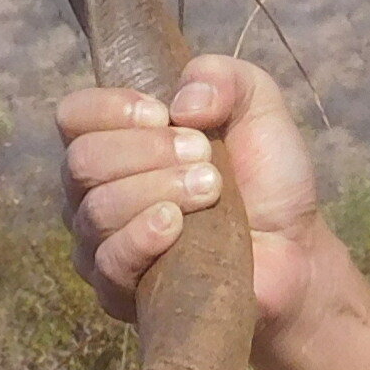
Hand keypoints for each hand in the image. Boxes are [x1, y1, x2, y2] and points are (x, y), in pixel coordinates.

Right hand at [56, 54, 326, 332]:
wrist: (295, 248)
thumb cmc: (266, 176)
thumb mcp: (257, 104)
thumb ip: (221, 77)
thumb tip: (181, 102)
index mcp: (116, 141)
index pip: (73, 116)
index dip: (111, 109)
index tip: (163, 113)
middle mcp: (95, 192)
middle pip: (82, 161)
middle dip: (147, 151)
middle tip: (205, 156)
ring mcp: (101, 244)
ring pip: (96, 211)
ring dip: (158, 190)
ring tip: (211, 188)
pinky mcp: (119, 292)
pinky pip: (108, 262)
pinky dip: (142, 236)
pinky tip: (177, 226)